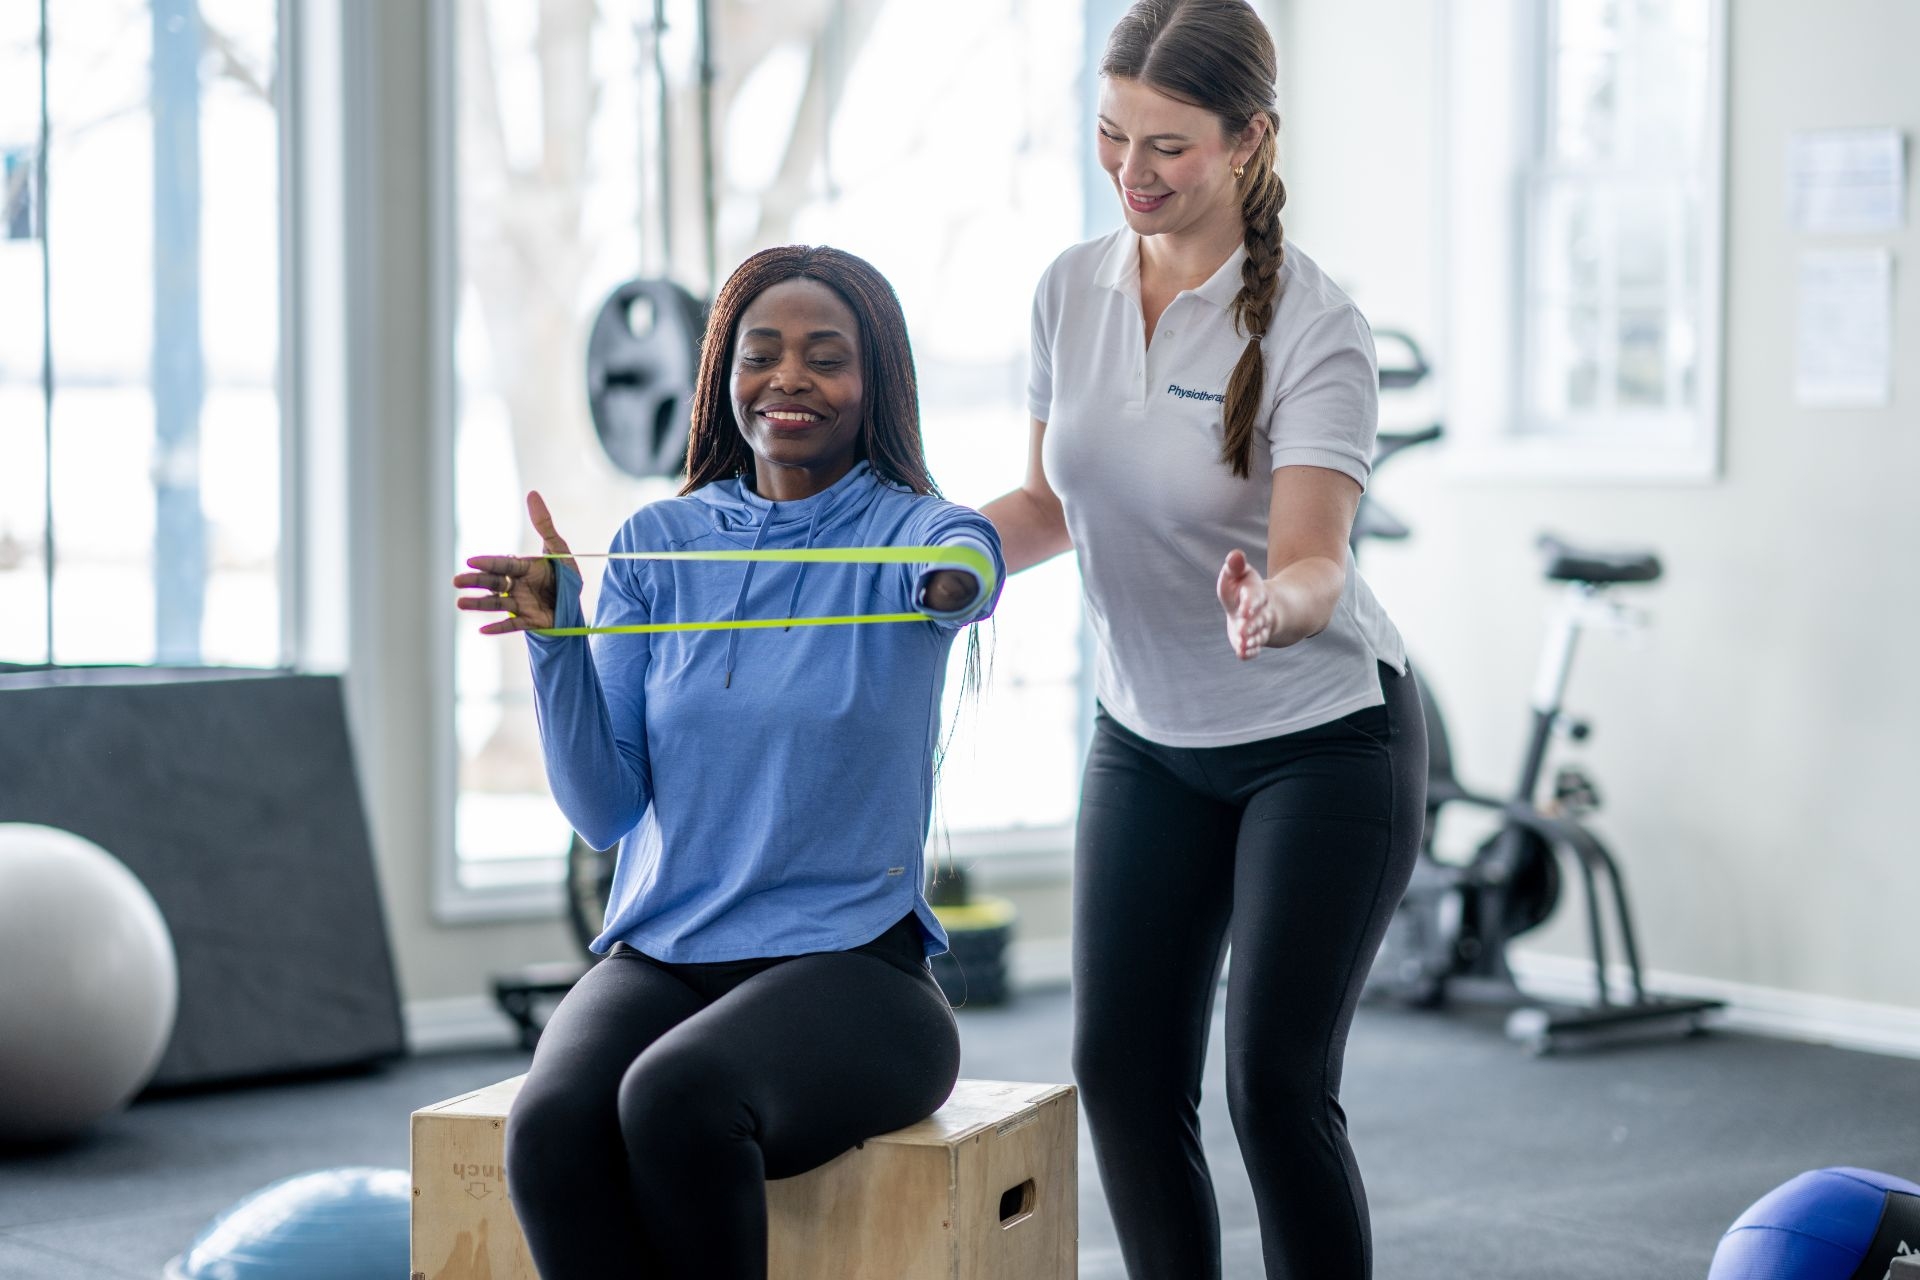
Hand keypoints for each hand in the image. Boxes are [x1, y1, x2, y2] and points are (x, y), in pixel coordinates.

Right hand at [452, 491, 579, 633]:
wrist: (575, 603)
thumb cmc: (564, 574)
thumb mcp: (557, 548)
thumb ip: (544, 524)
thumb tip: (531, 493)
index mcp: (523, 568)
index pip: (503, 564)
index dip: (489, 563)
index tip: (471, 560)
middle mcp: (517, 585)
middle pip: (494, 582)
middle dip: (476, 581)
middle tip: (456, 581)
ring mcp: (521, 604)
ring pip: (497, 604)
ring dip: (479, 604)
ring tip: (460, 603)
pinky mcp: (529, 621)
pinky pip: (512, 625)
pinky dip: (498, 628)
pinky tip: (483, 631)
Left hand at [1217, 548, 1278, 660]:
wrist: (1257, 608)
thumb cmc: (1243, 589)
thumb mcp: (1239, 574)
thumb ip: (1235, 566)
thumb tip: (1235, 555)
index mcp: (1256, 593)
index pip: (1255, 597)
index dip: (1250, 603)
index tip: (1244, 610)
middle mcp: (1261, 612)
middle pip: (1259, 619)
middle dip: (1251, 625)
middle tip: (1242, 630)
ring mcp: (1259, 628)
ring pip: (1259, 635)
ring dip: (1251, 640)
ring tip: (1242, 645)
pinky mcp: (1254, 640)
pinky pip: (1255, 648)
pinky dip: (1250, 652)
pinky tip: (1242, 654)